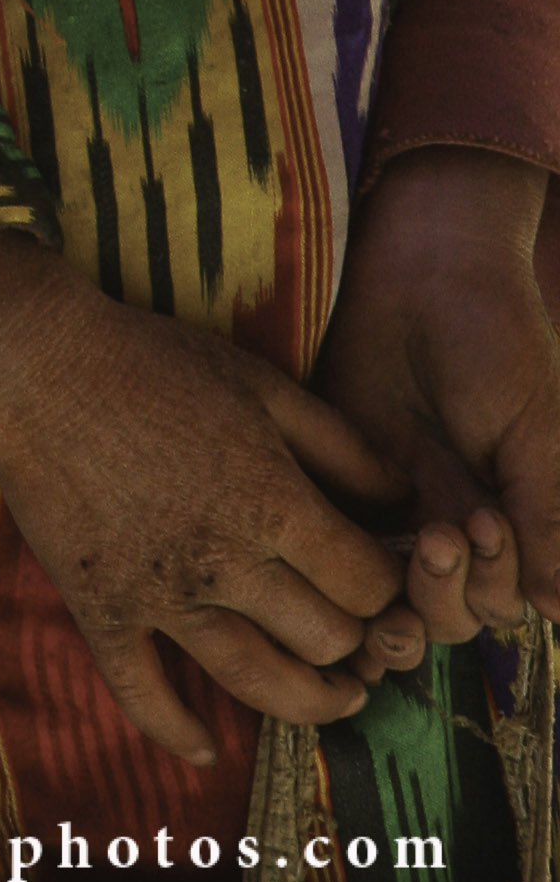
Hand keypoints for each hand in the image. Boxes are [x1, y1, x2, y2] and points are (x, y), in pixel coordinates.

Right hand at [0, 237, 403, 765]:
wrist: (35, 365)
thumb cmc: (151, 361)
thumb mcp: (259, 382)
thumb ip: (339, 443)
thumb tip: (404, 496)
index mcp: (271, 501)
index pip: (365, 584)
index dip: (390, 591)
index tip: (388, 586)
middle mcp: (224, 561)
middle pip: (324, 639)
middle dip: (358, 644)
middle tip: (368, 640)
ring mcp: (161, 595)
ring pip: (256, 682)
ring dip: (309, 703)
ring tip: (336, 700)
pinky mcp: (103, 610)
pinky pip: (144, 693)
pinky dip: (178, 733)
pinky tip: (206, 753)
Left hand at [317, 146, 559, 667]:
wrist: (423, 268)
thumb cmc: (495, 339)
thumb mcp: (533, 425)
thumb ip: (544, 514)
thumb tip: (557, 610)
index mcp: (515, 518)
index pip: (506, 600)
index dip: (498, 583)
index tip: (488, 524)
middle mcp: (460, 526)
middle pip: (453, 613)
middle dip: (450, 594)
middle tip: (439, 534)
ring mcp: (401, 508)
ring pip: (399, 599)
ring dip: (403, 602)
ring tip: (410, 554)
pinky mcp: (348, 482)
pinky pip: (344, 551)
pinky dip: (345, 578)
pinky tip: (342, 572)